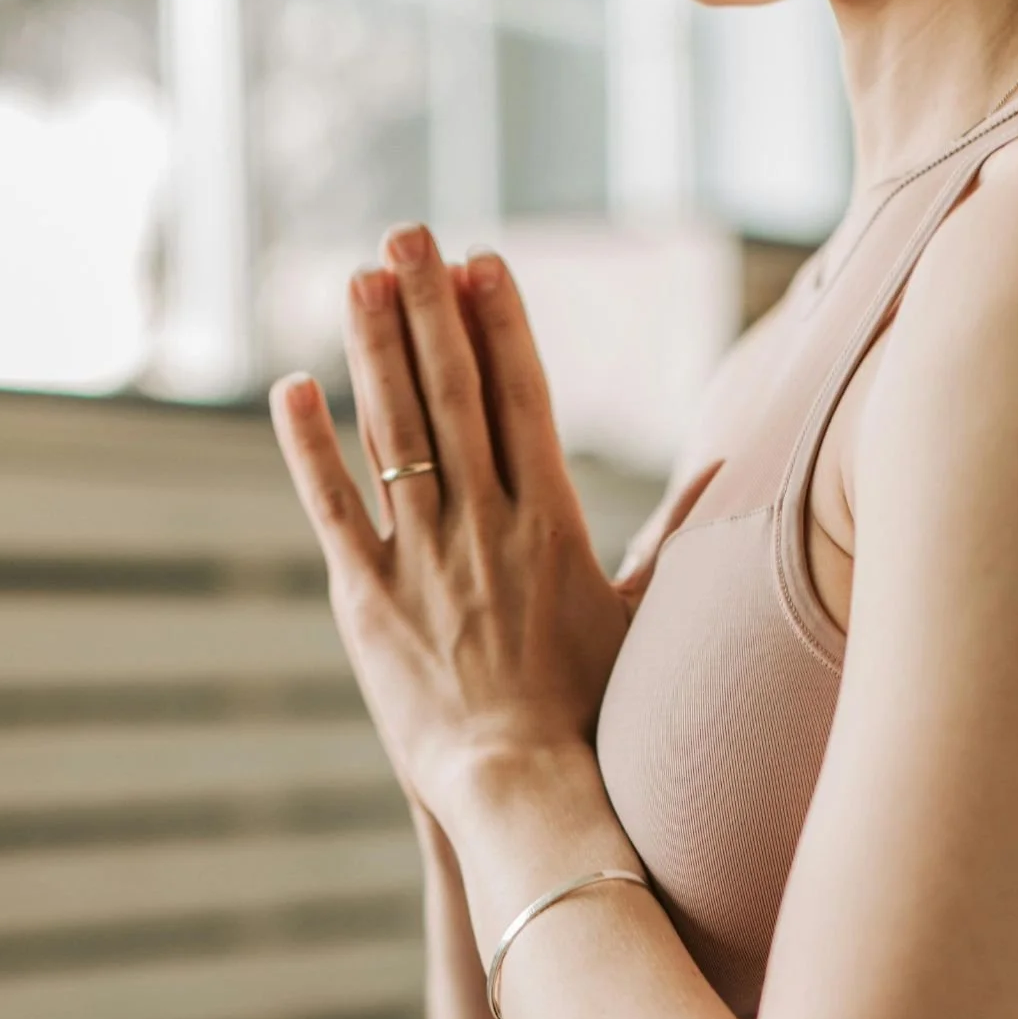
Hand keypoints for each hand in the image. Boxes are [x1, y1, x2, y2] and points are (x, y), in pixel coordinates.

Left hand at [269, 229, 627, 823]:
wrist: (524, 786)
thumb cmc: (589, 713)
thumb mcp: (636, 618)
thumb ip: (669, 537)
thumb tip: (725, 469)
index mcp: (551, 523)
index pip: (523, 398)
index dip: (500, 324)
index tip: (483, 263)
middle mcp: (487, 525)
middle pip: (454, 392)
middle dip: (431, 304)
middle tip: (409, 232)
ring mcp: (425, 558)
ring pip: (393, 431)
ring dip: (373, 347)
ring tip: (359, 276)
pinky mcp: (370, 600)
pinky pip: (334, 507)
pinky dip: (311, 447)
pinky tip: (292, 389)